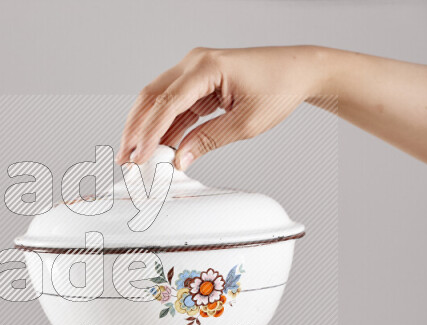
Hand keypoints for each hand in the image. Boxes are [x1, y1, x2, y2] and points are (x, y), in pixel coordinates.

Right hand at [117, 46, 326, 170]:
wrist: (299, 71)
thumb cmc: (280, 86)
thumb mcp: (245, 123)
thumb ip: (208, 140)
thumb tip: (180, 159)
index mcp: (207, 67)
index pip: (167, 104)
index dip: (149, 134)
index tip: (139, 157)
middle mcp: (195, 64)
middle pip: (151, 97)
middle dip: (136, 130)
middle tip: (127, 158)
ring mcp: (194, 71)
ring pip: (157, 101)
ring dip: (146, 129)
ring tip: (136, 156)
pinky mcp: (199, 83)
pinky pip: (174, 105)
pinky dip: (164, 126)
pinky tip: (158, 147)